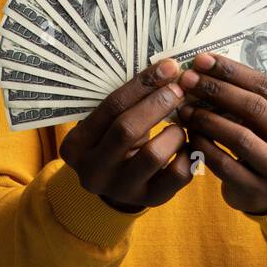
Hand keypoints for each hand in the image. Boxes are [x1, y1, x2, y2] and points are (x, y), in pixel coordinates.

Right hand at [59, 58, 194, 212]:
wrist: (116, 184)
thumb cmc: (114, 140)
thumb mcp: (107, 123)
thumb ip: (128, 101)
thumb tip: (168, 68)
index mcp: (76, 146)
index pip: (110, 107)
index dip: (142, 84)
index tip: (168, 66)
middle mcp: (93, 171)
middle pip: (127, 130)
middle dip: (158, 103)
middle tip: (179, 88)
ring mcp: (121, 190)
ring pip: (154, 155)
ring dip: (174, 132)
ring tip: (182, 124)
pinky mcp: (150, 200)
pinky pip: (177, 175)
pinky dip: (189, 154)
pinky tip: (189, 143)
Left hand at [175, 52, 266, 214]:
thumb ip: (252, 96)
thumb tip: (205, 67)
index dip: (232, 71)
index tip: (202, 60)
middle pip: (255, 108)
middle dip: (216, 90)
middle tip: (188, 80)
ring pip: (239, 136)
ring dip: (206, 118)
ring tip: (185, 108)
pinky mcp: (260, 192)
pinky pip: (224, 163)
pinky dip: (203, 145)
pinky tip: (189, 133)